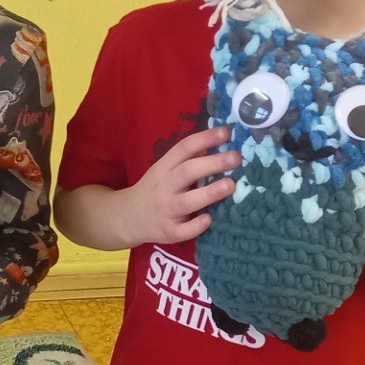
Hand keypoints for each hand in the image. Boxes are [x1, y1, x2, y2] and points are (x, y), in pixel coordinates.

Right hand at [118, 126, 239, 245]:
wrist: (128, 218)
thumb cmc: (154, 190)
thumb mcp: (164, 170)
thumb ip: (187, 159)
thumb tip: (217, 144)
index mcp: (163, 168)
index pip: (183, 149)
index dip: (204, 139)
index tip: (225, 132)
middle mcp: (163, 187)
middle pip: (187, 172)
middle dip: (212, 164)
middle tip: (236, 158)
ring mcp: (166, 211)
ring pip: (187, 202)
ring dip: (209, 193)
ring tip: (231, 185)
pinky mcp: (169, 232)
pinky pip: (184, 230)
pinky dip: (196, 225)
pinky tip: (209, 219)